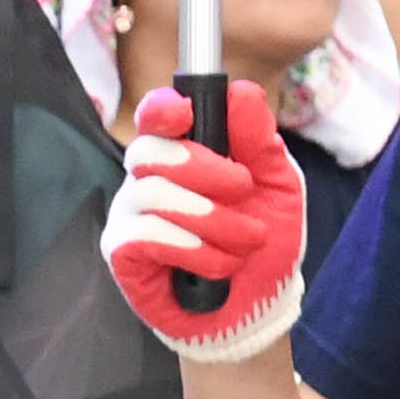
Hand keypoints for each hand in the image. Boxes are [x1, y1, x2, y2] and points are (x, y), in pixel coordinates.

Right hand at [103, 82, 306, 360]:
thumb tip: (241, 90)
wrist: (256, 308)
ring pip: (153, 195)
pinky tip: (216, 266)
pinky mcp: (121, 252)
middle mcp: (147, 179)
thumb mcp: (278, 186)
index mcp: (182, 156)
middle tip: (242, 189)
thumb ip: (259, 140)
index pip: (155, 118)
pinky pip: (146, 235)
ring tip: (244, 242)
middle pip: (149, 151)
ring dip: (213, 221)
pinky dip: (194, 250)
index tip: (182, 112)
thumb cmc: (263, 243)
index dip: (161, 109)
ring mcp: (129, 215)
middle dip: (204, 168)